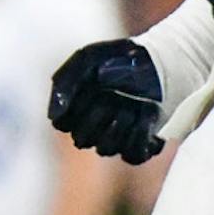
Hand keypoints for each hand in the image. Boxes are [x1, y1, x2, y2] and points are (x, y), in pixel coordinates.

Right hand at [48, 38, 166, 164]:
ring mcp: (116, 138)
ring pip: (106, 149)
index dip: (75, 109)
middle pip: (82, 140)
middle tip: (115, 95)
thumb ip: (64, 84)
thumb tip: (53, 117)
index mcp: (74, 107)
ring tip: (136, 105)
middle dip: (100, 115)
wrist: (160, 60)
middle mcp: (91, 126)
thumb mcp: (86, 59)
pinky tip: (146, 117)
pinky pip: (133, 156)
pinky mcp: (140, 145)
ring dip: (123, 124)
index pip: (62, 124)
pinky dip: (140, 137)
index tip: (90, 89)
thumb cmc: (120, 58)